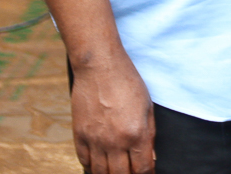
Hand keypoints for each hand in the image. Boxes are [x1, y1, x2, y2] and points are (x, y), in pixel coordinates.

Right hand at [70, 51, 155, 173]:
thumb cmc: (127, 82)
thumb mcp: (147, 107)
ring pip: (100, 173)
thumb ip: (149, 135)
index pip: (142, 168)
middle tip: (131, 172)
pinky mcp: (79, 135)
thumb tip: (150, 156)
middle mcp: (115, 141)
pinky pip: (84, 161)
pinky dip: (92, 167)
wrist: (100, 67)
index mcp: (136, 133)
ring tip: (115, 171)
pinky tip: (98, 165)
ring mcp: (95, 140)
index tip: (147, 173)